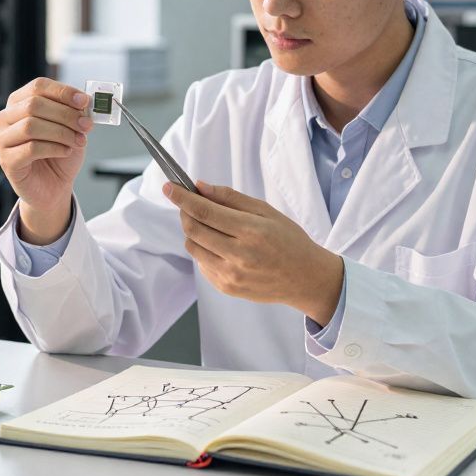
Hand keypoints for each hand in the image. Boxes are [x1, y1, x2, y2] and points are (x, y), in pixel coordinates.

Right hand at [0, 77, 92, 241]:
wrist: (54, 186)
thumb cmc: (59, 153)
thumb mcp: (72, 128)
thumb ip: (76, 113)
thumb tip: (85, 102)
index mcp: (20, 102)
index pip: (38, 86)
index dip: (63, 92)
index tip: (85, 101)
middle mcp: (6, 118)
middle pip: (34, 104)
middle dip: (65, 114)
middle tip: (86, 125)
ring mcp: (3, 139)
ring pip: (30, 125)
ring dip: (61, 132)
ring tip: (78, 141)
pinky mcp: (7, 160)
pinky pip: (31, 148)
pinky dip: (54, 148)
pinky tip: (66, 151)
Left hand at [164, 180, 343, 324]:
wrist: (305, 278)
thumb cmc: (289, 240)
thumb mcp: (266, 211)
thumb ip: (231, 198)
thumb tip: (200, 187)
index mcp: (250, 231)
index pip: (204, 211)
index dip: (182, 197)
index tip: (169, 187)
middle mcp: (238, 255)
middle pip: (193, 229)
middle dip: (184, 212)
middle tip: (188, 203)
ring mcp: (230, 275)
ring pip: (193, 247)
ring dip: (192, 231)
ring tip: (208, 225)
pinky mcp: (226, 288)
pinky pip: (201, 264)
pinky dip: (203, 250)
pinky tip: (219, 245)